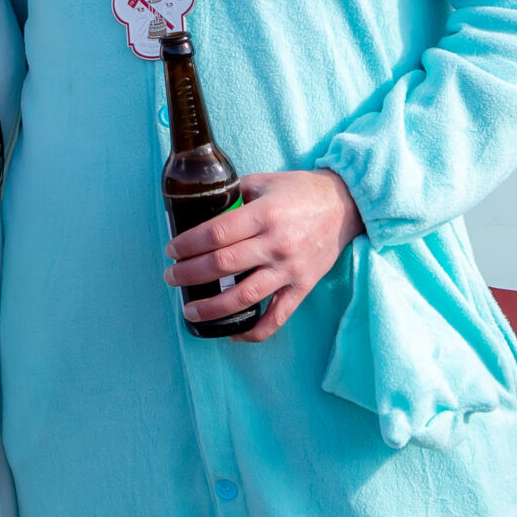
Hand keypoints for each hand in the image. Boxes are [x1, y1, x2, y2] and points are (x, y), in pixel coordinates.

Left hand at [163, 168, 362, 341]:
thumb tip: (199, 205)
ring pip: (245, 296)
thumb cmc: (299, 190)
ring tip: (189, 311)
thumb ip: (234, 193)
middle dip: (190, 274)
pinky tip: (233, 335)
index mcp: (264, 214)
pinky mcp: (303, 287)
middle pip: (223, 265)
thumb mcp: (263, 181)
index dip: (188, 245)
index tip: (171, 251)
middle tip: (171, 278)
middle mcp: (276, 244)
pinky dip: (255, 331)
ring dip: (212, 307)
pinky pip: (277, 317)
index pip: (216, 234)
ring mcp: (290, 269)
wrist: (345, 205)